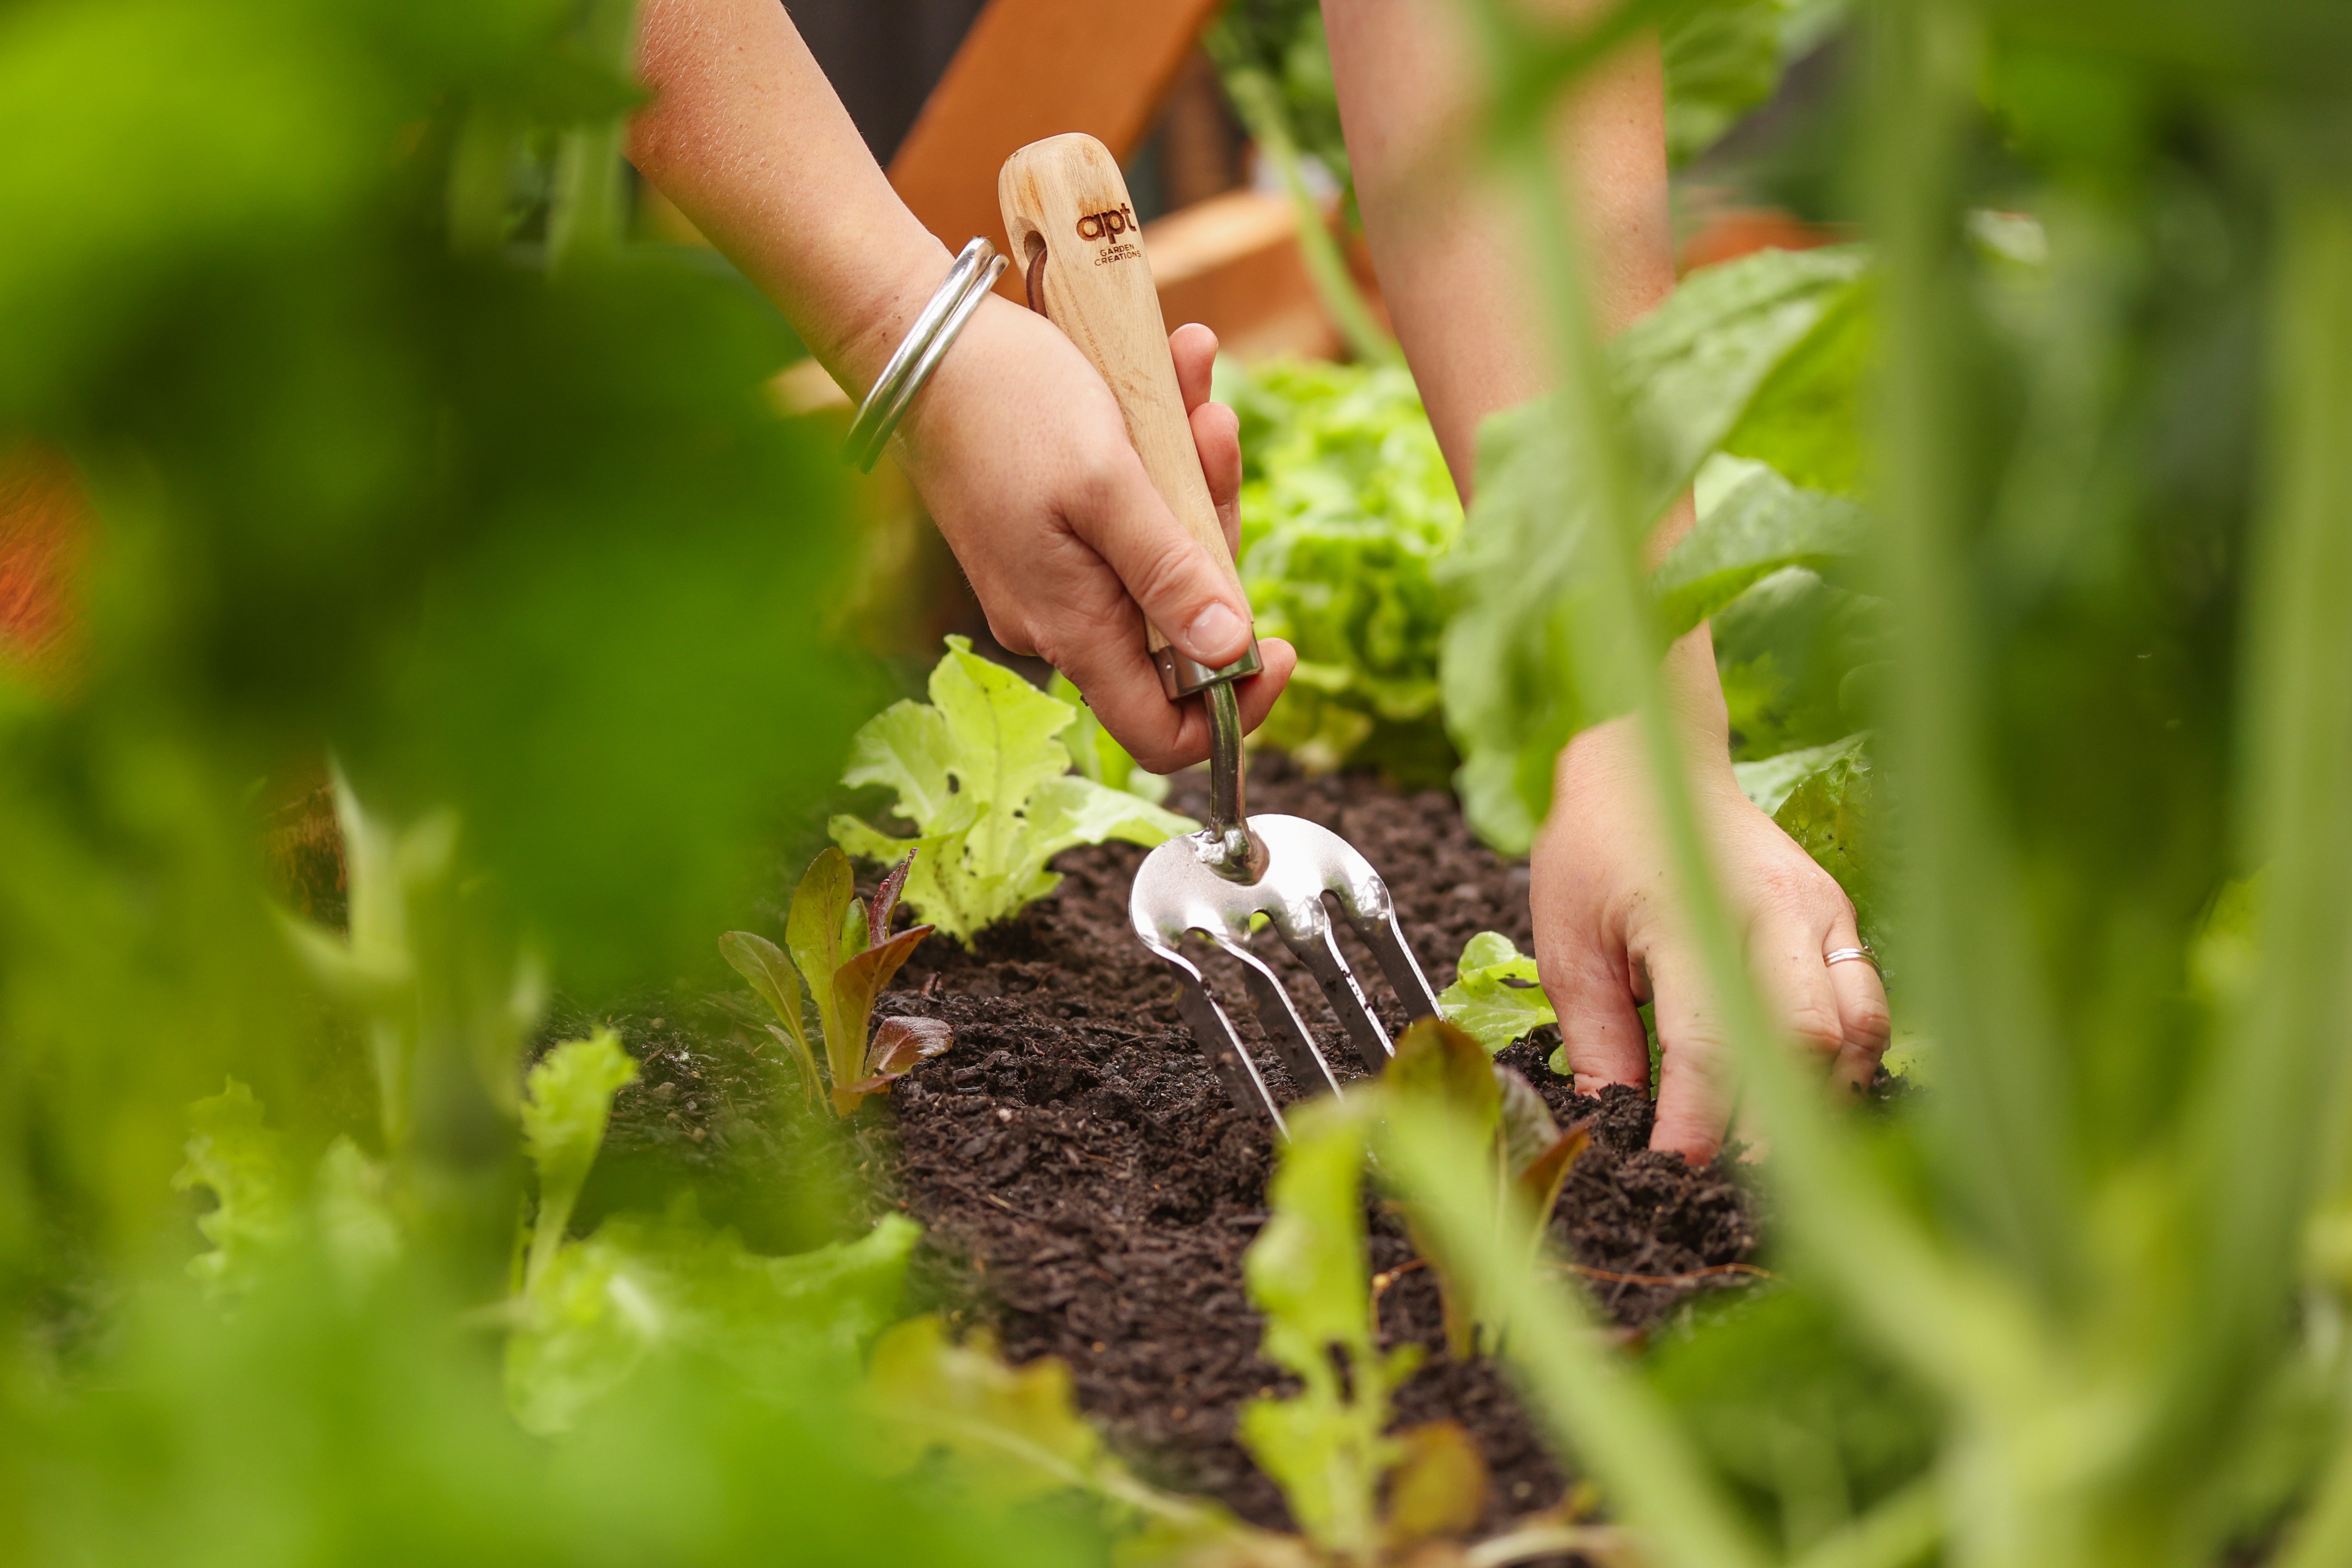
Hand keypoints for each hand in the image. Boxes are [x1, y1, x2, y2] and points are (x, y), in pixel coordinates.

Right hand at [895, 304, 1294, 771]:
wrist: (922, 341)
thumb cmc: (1007, 406)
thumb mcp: (1107, 486)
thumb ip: (1170, 575)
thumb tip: (1229, 653)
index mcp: (1074, 629)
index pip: (1163, 731)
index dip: (1235, 706)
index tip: (1283, 646)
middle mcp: (1063, 618)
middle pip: (1182, 624)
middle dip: (1215, 529)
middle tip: (1216, 431)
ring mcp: (1057, 574)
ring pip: (1163, 554)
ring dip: (1194, 471)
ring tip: (1194, 384)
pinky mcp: (1054, 529)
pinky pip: (1131, 513)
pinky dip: (1160, 454)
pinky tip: (1171, 376)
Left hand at [1530, 629, 1889, 1162]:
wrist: (1648, 759)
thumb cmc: (1596, 849)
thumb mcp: (1568, 943)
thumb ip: (1595, 1037)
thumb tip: (1617, 1121)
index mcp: (1691, 910)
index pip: (1709, 1043)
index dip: (1697, 1123)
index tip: (1671, 1174)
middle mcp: (1774, 909)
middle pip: (1802, 1041)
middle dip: (1773, 1123)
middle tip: (1733, 1179)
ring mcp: (1820, 910)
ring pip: (1855, 1029)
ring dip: (1822, 1100)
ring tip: (1776, 1149)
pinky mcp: (1840, 917)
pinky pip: (1867, 1005)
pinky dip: (1848, 1062)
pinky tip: (1808, 1097)